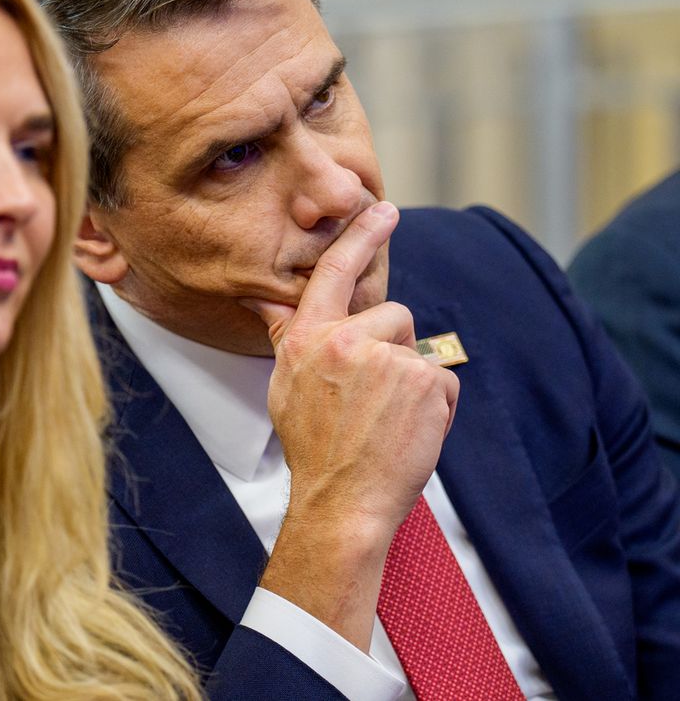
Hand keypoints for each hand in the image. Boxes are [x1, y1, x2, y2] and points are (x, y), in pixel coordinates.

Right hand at [245, 201, 458, 648]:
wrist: (341, 500)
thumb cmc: (313, 447)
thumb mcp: (287, 386)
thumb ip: (287, 338)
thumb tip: (266, 301)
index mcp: (308, 338)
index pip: (335, 272)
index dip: (360, 236)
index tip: (383, 210)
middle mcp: (343, 340)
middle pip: (393, 315)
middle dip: (394, 350)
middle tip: (375, 400)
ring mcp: (385, 359)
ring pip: (419, 350)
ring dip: (415, 382)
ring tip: (390, 420)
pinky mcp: (423, 380)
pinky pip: (443, 379)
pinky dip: (438, 408)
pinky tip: (411, 431)